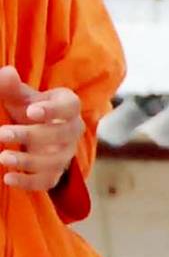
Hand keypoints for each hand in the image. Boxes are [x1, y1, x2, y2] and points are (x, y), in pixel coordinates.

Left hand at [0, 66, 84, 195]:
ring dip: (28, 161)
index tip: (30, 112)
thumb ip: (11, 86)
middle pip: (61, 135)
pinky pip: (48, 181)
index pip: (69, 107)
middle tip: (2, 134)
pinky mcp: (55, 173)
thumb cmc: (28, 109)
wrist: (35, 131)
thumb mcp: (19, 96)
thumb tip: (6, 73)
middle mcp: (72, 130)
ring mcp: (66, 154)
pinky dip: (29, 183)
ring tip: (2, 158)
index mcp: (68, 106)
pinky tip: (8, 179)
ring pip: (55, 161)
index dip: (52, 111)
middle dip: (31, 136)